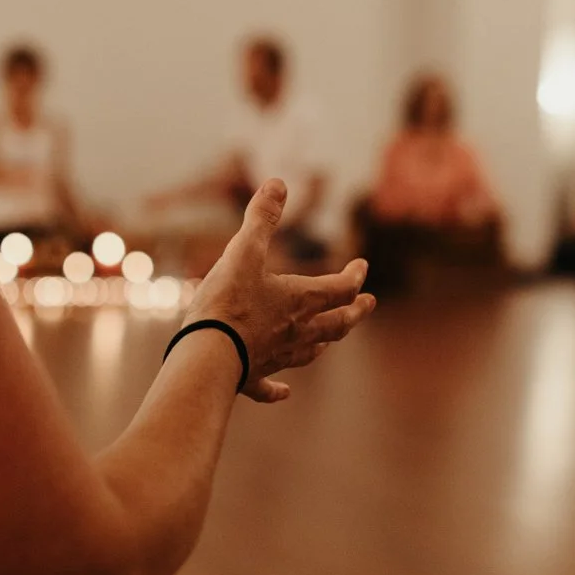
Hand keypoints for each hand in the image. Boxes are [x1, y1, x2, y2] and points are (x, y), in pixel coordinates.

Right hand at [187, 180, 375, 403]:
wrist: (206, 355)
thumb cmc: (228, 302)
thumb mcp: (243, 251)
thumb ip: (261, 217)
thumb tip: (278, 183)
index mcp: (301, 300)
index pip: (341, 288)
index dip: (355, 276)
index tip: (363, 265)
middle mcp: (297, 331)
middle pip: (337, 324)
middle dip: (355, 312)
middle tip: (368, 304)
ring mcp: (277, 357)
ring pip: (310, 352)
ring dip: (324, 343)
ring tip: (330, 339)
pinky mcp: (253, 377)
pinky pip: (270, 386)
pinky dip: (279, 388)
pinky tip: (284, 392)